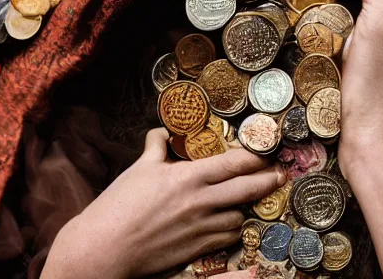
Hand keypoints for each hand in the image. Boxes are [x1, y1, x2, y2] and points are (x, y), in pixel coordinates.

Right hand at [42, 129, 284, 278]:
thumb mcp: (139, 169)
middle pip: (247, 189)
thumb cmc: (118, 206)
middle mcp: (201, 202)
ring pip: (239, 216)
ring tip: (253, 200)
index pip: (234, 163)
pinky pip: (226, 238)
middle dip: (268, 181)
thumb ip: (155, 147)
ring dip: (246, 208)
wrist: (102, 250)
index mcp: (189, 177)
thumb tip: (161, 131)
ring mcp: (200, 229)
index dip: (256, 157)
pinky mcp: (196, 251)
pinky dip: (232, 229)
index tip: (269, 152)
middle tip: (281, 175)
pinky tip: (232, 223)